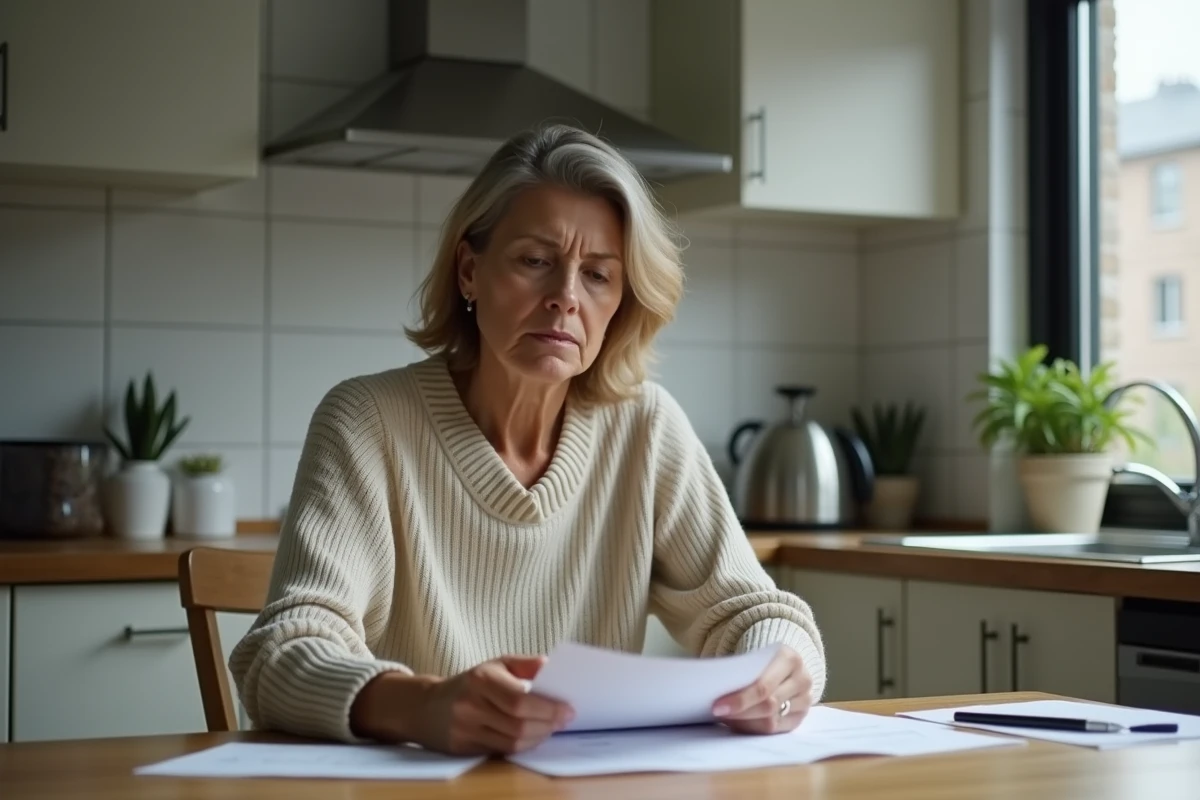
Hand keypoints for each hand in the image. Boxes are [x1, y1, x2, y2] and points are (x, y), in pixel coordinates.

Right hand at [414, 655, 574, 754]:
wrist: (425, 707)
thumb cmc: (470, 683)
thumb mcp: (495, 665)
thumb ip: (524, 664)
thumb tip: (551, 666)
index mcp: (481, 679)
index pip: (520, 700)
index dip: (548, 708)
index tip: (569, 709)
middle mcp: (470, 705)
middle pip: (518, 725)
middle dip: (548, 725)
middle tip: (565, 719)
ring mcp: (465, 729)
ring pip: (512, 742)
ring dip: (538, 737)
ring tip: (551, 727)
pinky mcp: (464, 748)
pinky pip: (501, 751)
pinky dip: (522, 745)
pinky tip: (532, 736)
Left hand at [711, 645, 812, 733]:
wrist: (782, 665)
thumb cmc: (760, 661)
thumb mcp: (753, 658)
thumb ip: (740, 672)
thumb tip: (712, 691)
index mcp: (789, 658)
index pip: (763, 686)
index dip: (740, 699)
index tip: (716, 706)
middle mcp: (802, 679)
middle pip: (769, 706)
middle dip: (740, 712)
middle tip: (717, 713)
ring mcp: (805, 700)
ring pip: (772, 721)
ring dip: (745, 722)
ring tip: (727, 717)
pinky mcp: (801, 717)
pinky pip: (776, 730)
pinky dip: (754, 728)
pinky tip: (740, 722)